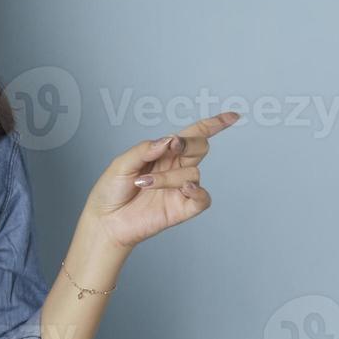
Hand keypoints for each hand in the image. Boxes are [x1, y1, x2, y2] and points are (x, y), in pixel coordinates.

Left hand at [84, 112, 239, 249]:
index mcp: (163, 154)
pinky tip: (183, 189)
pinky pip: (203, 198)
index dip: (213, 125)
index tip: (232, 117)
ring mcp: (180, 189)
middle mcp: (175, 168)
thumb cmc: (111, 191)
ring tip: (144, 183)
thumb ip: (145, 149)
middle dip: (189, 143)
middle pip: (200, 147)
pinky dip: (197, 192)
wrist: (105, 221)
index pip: (192, 135)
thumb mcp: (121, 163)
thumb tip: (170, 139)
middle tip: (173, 147)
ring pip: (193, 173)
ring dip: (169, 176)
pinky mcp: (182, 208)